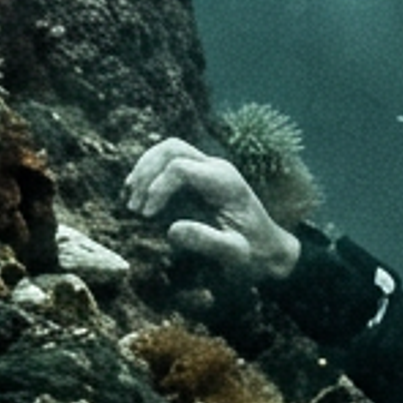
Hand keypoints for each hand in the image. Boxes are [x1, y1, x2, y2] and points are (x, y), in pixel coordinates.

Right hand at [123, 135, 302, 284]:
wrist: (271, 252)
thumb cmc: (255, 255)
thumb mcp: (235, 255)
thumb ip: (207, 242)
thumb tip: (171, 229)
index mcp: (225, 182)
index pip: (180, 168)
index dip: (157, 188)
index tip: (146, 216)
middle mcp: (216, 168)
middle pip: (171, 148)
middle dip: (146, 172)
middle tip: (134, 205)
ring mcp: (208, 170)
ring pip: (168, 150)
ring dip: (144, 170)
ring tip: (131, 199)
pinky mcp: (200, 179)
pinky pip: (169, 164)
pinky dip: (150, 175)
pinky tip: (139, 197)